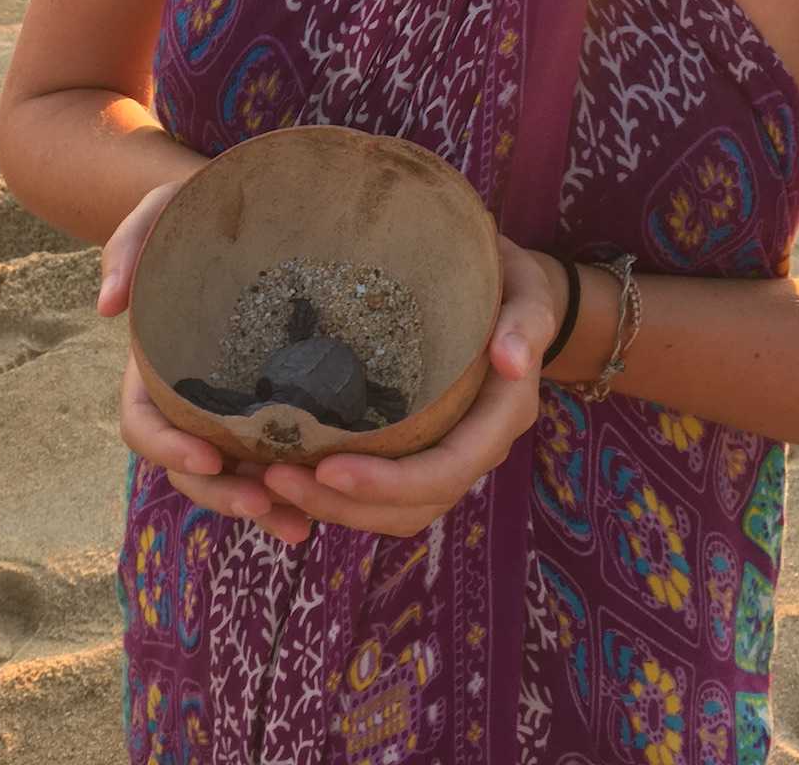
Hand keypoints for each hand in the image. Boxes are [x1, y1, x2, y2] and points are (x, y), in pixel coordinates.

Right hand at [97, 179, 316, 545]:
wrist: (250, 207)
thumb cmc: (195, 209)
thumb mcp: (158, 210)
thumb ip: (126, 246)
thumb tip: (107, 307)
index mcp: (154, 364)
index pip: (143, 425)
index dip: (168, 450)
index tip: (209, 458)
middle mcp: (189, 395)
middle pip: (190, 467)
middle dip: (222, 494)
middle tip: (264, 502)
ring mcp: (230, 407)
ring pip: (234, 477)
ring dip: (262, 507)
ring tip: (301, 527)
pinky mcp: (272, 406)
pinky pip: (275, 459)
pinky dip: (294, 488)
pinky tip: (327, 505)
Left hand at [255, 233, 565, 538]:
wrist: (512, 296)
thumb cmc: (512, 287)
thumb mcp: (528, 293)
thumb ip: (526, 323)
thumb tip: (513, 360)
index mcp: (500, 419)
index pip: (444, 471)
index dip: (388, 481)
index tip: (327, 467)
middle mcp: (473, 449)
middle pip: (412, 505)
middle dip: (344, 503)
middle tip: (274, 478)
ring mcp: (445, 453)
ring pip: (393, 510)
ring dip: (333, 507)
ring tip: (270, 482)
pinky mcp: (418, 448)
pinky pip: (381, 492)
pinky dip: (336, 494)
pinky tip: (288, 473)